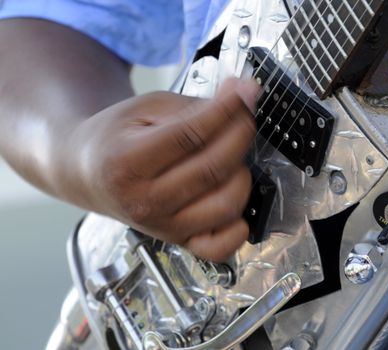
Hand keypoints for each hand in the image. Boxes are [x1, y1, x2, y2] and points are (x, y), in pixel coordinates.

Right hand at [62, 78, 257, 260]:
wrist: (88, 175)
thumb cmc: (115, 140)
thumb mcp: (143, 109)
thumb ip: (192, 105)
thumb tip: (238, 95)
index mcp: (126, 163)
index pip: (190, 136)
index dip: (226, 110)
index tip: (244, 92)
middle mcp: (144, 202)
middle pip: (212, 170)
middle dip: (240, 135)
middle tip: (244, 116)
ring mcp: (163, 228)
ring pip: (225, 205)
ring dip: (241, 174)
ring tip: (231, 155)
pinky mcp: (178, 241)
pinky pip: (220, 247)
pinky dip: (238, 227)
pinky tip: (233, 199)